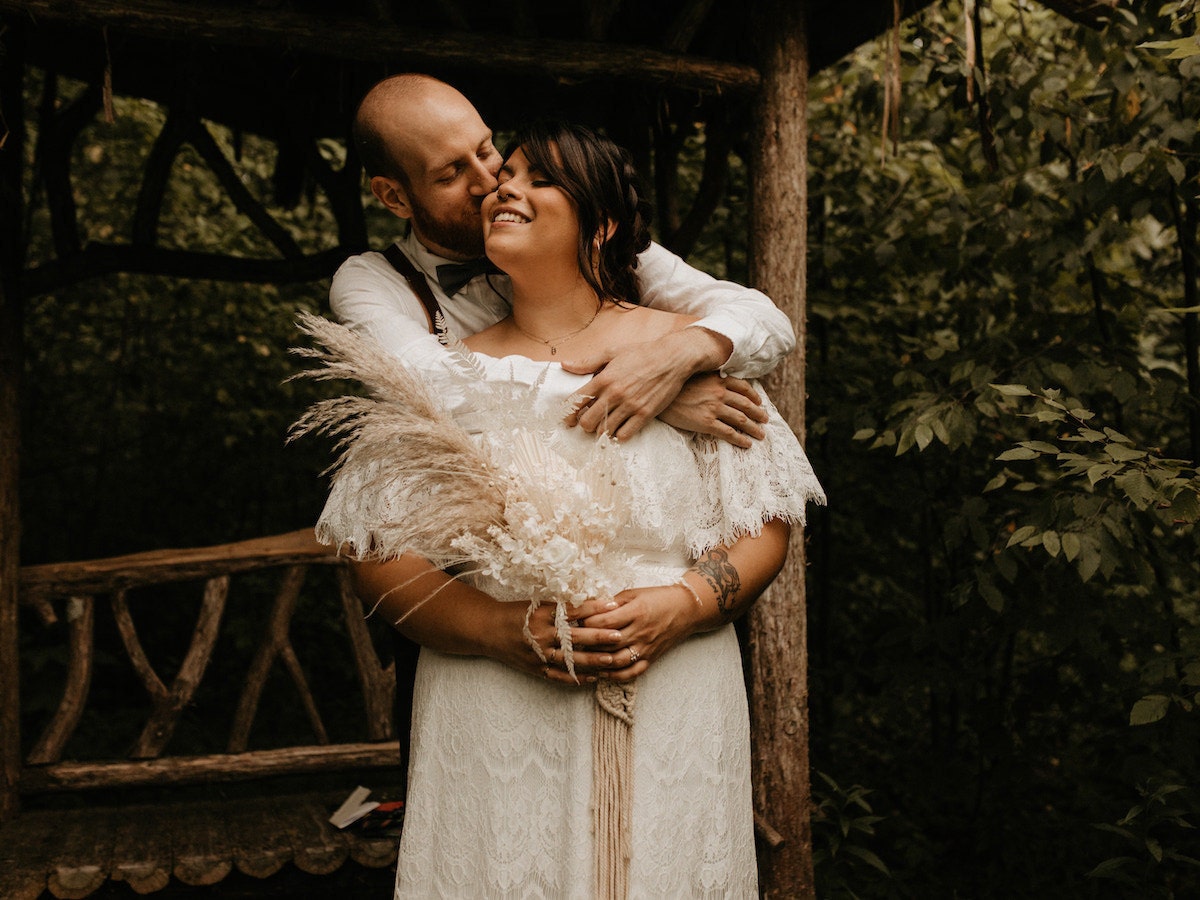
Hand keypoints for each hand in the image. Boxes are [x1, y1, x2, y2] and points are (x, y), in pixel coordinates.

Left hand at [553, 584, 699, 682]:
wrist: (687, 609)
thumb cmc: (658, 597)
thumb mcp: (634, 593)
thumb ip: (612, 602)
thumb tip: (587, 607)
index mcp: (636, 612)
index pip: (604, 621)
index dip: (585, 622)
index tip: (571, 621)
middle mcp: (640, 632)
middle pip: (607, 642)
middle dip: (586, 643)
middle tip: (569, 642)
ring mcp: (646, 647)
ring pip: (617, 661)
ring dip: (597, 662)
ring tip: (581, 659)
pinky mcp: (651, 658)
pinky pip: (631, 672)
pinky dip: (615, 676)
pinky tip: (601, 673)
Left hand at [561, 328, 730, 441]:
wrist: (672, 358)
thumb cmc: (641, 353)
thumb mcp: (612, 352)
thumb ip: (588, 362)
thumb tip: (565, 364)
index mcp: (603, 378)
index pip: (576, 402)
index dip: (568, 414)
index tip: (567, 420)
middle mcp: (614, 394)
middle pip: (588, 421)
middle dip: (584, 425)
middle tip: (588, 423)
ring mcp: (630, 406)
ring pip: (605, 430)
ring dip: (601, 431)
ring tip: (603, 427)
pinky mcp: (645, 414)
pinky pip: (625, 434)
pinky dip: (618, 436)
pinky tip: (619, 430)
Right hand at [658, 373, 767, 448]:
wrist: (658, 396)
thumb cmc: (675, 386)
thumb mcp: (694, 375)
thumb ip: (709, 378)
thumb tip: (719, 381)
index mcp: (718, 380)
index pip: (743, 387)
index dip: (754, 396)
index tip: (759, 402)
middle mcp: (719, 393)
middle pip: (746, 405)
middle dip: (759, 414)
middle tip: (765, 420)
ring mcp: (713, 408)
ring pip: (741, 419)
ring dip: (754, 428)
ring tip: (760, 435)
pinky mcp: (706, 423)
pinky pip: (729, 432)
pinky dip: (740, 439)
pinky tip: (747, 444)